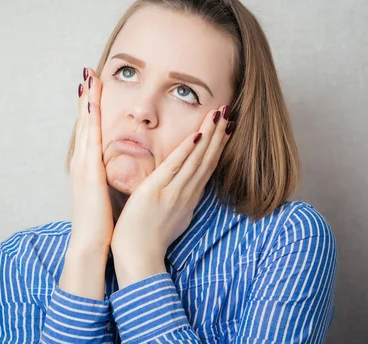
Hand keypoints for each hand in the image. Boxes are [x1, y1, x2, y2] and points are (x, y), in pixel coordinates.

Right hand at [68, 67, 112, 252]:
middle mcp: (81, 161)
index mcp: (87, 167)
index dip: (89, 109)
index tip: (93, 88)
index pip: (89, 131)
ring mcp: (82, 164)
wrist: (90, 243)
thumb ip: (106, 179)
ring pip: (85, 125)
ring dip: (86, 100)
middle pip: (84, 122)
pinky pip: (90, 137)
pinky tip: (91, 101)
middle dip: (85, 97)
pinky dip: (89, 118)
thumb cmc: (100, 221)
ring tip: (88, 77)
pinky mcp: (88, 170)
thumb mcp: (103, 194)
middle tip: (87, 72)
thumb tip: (112, 170)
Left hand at [110, 105, 234, 286]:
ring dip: (209, 135)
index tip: (227, 127)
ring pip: (196, 159)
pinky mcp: (157, 191)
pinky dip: (187, 150)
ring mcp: (174, 192)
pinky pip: (175, 167)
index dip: (218, 146)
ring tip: (219, 114)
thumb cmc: (149, 239)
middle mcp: (187, 193)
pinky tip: (197, 135)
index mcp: (189, 198)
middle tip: (228, 111)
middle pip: (207, 159)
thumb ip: (178, 200)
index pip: (207, 166)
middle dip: (219, 134)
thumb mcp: (171, 217)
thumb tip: (182, 189)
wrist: (138, 256)